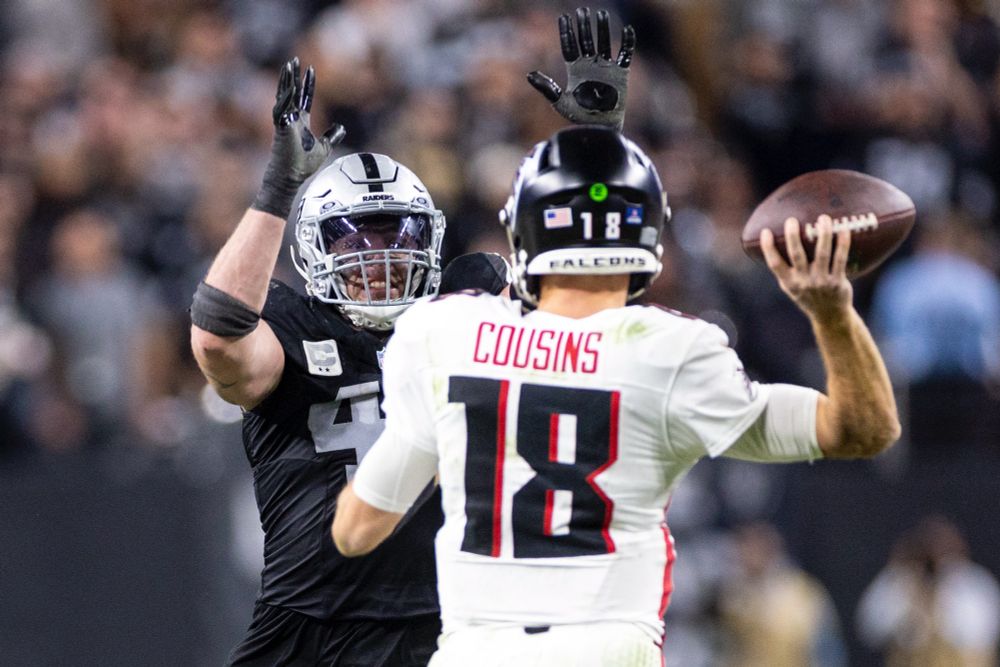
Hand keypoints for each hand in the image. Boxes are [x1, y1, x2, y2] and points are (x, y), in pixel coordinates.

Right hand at [252, 57, 345, 218]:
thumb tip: (341, 127)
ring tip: (289, 66)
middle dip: (293, 76)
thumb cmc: (303, 165)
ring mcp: (285, 122)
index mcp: (301, 121)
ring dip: (287, 81)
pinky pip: (282, 109)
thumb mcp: (324, 147)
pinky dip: (286, 98)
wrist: (291, 177)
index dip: (308, 84)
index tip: (311, 70)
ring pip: (284, 96)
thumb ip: (331, 136)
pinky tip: (290, 88)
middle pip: (292, 92)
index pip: (305, 98)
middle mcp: (291, 118)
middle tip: (295, 60)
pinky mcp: (281, 127)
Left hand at [527, 7, 634, 129]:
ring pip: (604, 43)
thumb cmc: (579, 117)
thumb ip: (546, 87)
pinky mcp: (621, 74)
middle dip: (584, 26)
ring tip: (601, 14)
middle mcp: (590, 66)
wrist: (599, 127)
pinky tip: (627, 30)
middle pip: (586, 41)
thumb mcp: (560, 101)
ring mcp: (606, 68)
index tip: (564, 17)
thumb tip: (529, 74)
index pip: (570, 46)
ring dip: (603, 29)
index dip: (567, 32)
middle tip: (582, 10)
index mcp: (575, 70)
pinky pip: (625, 54)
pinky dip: (627, 43)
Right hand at [760, 216, 852, 321]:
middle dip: (793, 236)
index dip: (768, 248)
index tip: (766, 232)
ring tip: (823, 218)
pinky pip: (840, 259)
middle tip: (791, 219)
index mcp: (789, 282)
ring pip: (822, 253)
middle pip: (796, 255)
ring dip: (822, 234)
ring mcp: (821, 281)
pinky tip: (844, 229)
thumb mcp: (791, 287)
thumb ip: (786, 269)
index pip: (775, 263)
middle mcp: (803, 281)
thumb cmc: (808, 296)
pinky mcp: (837, 281)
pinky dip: (842, 243)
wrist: (830, 315)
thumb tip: (779, 241)